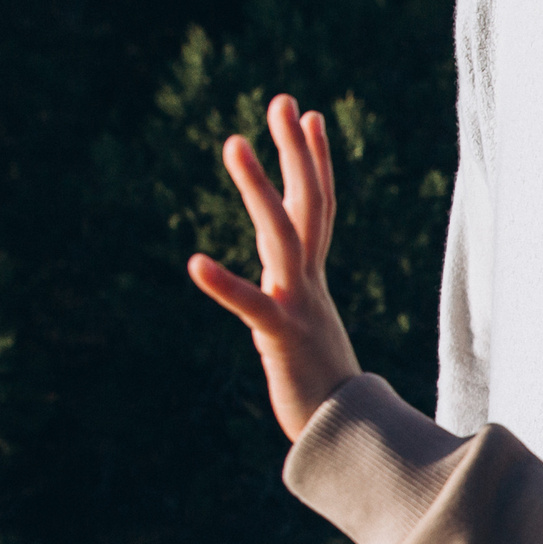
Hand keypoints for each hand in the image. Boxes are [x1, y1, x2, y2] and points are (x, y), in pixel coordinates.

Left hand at [186, 93, 362, 440]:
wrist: (347, 442)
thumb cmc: (327, 397)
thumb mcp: (307, 337)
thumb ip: (296, 307)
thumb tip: (287, 294)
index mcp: (312, 283)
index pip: (316, 209)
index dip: (312, 160)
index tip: (306, 115)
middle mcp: (310, 285)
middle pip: (308, 205)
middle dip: (295, 152)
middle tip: (282, 101)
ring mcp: (300, 307)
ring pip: (284, 236)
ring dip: (258, 188)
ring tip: (234, 143)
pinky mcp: (282, 339)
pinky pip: (251, 306)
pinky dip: (224, 285)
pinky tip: (194, 263)